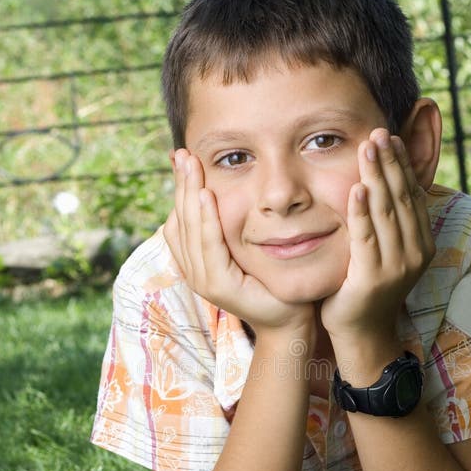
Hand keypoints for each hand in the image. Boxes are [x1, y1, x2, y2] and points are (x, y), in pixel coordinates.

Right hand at [164, 149, 314, 334]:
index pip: (179, 218)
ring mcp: (204, 280)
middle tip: (183, 152)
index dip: (180, 188)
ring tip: (191, 166)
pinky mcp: (219, 286)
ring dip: (190, 195)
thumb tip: (222, 190)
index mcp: (196, 260)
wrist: (290, 318)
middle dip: (182, 184)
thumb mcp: (246, 246)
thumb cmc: (273, 280)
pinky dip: (207, 220)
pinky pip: (209, 246)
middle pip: (180, 219)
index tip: (183, 157)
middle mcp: (194, 270)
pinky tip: (208, 196)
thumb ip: (231, 224)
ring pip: (190, 230)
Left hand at [321, 129, 434, 346]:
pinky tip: (357, 187)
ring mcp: (396, 265)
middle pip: (401, 197)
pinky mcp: (372, 276)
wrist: (361, 333)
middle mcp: (415, 252)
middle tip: (378, 132)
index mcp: (421, 243)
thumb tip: (380, 185)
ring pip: (386, 212)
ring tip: (368, 148)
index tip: (391, 137)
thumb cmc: (365, 289)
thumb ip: (386, 223)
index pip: (412, 195)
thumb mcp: (383, 251)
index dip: (402, 165)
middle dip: (390, 162)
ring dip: (376, 176)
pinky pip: (366, 236)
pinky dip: (361, 210)